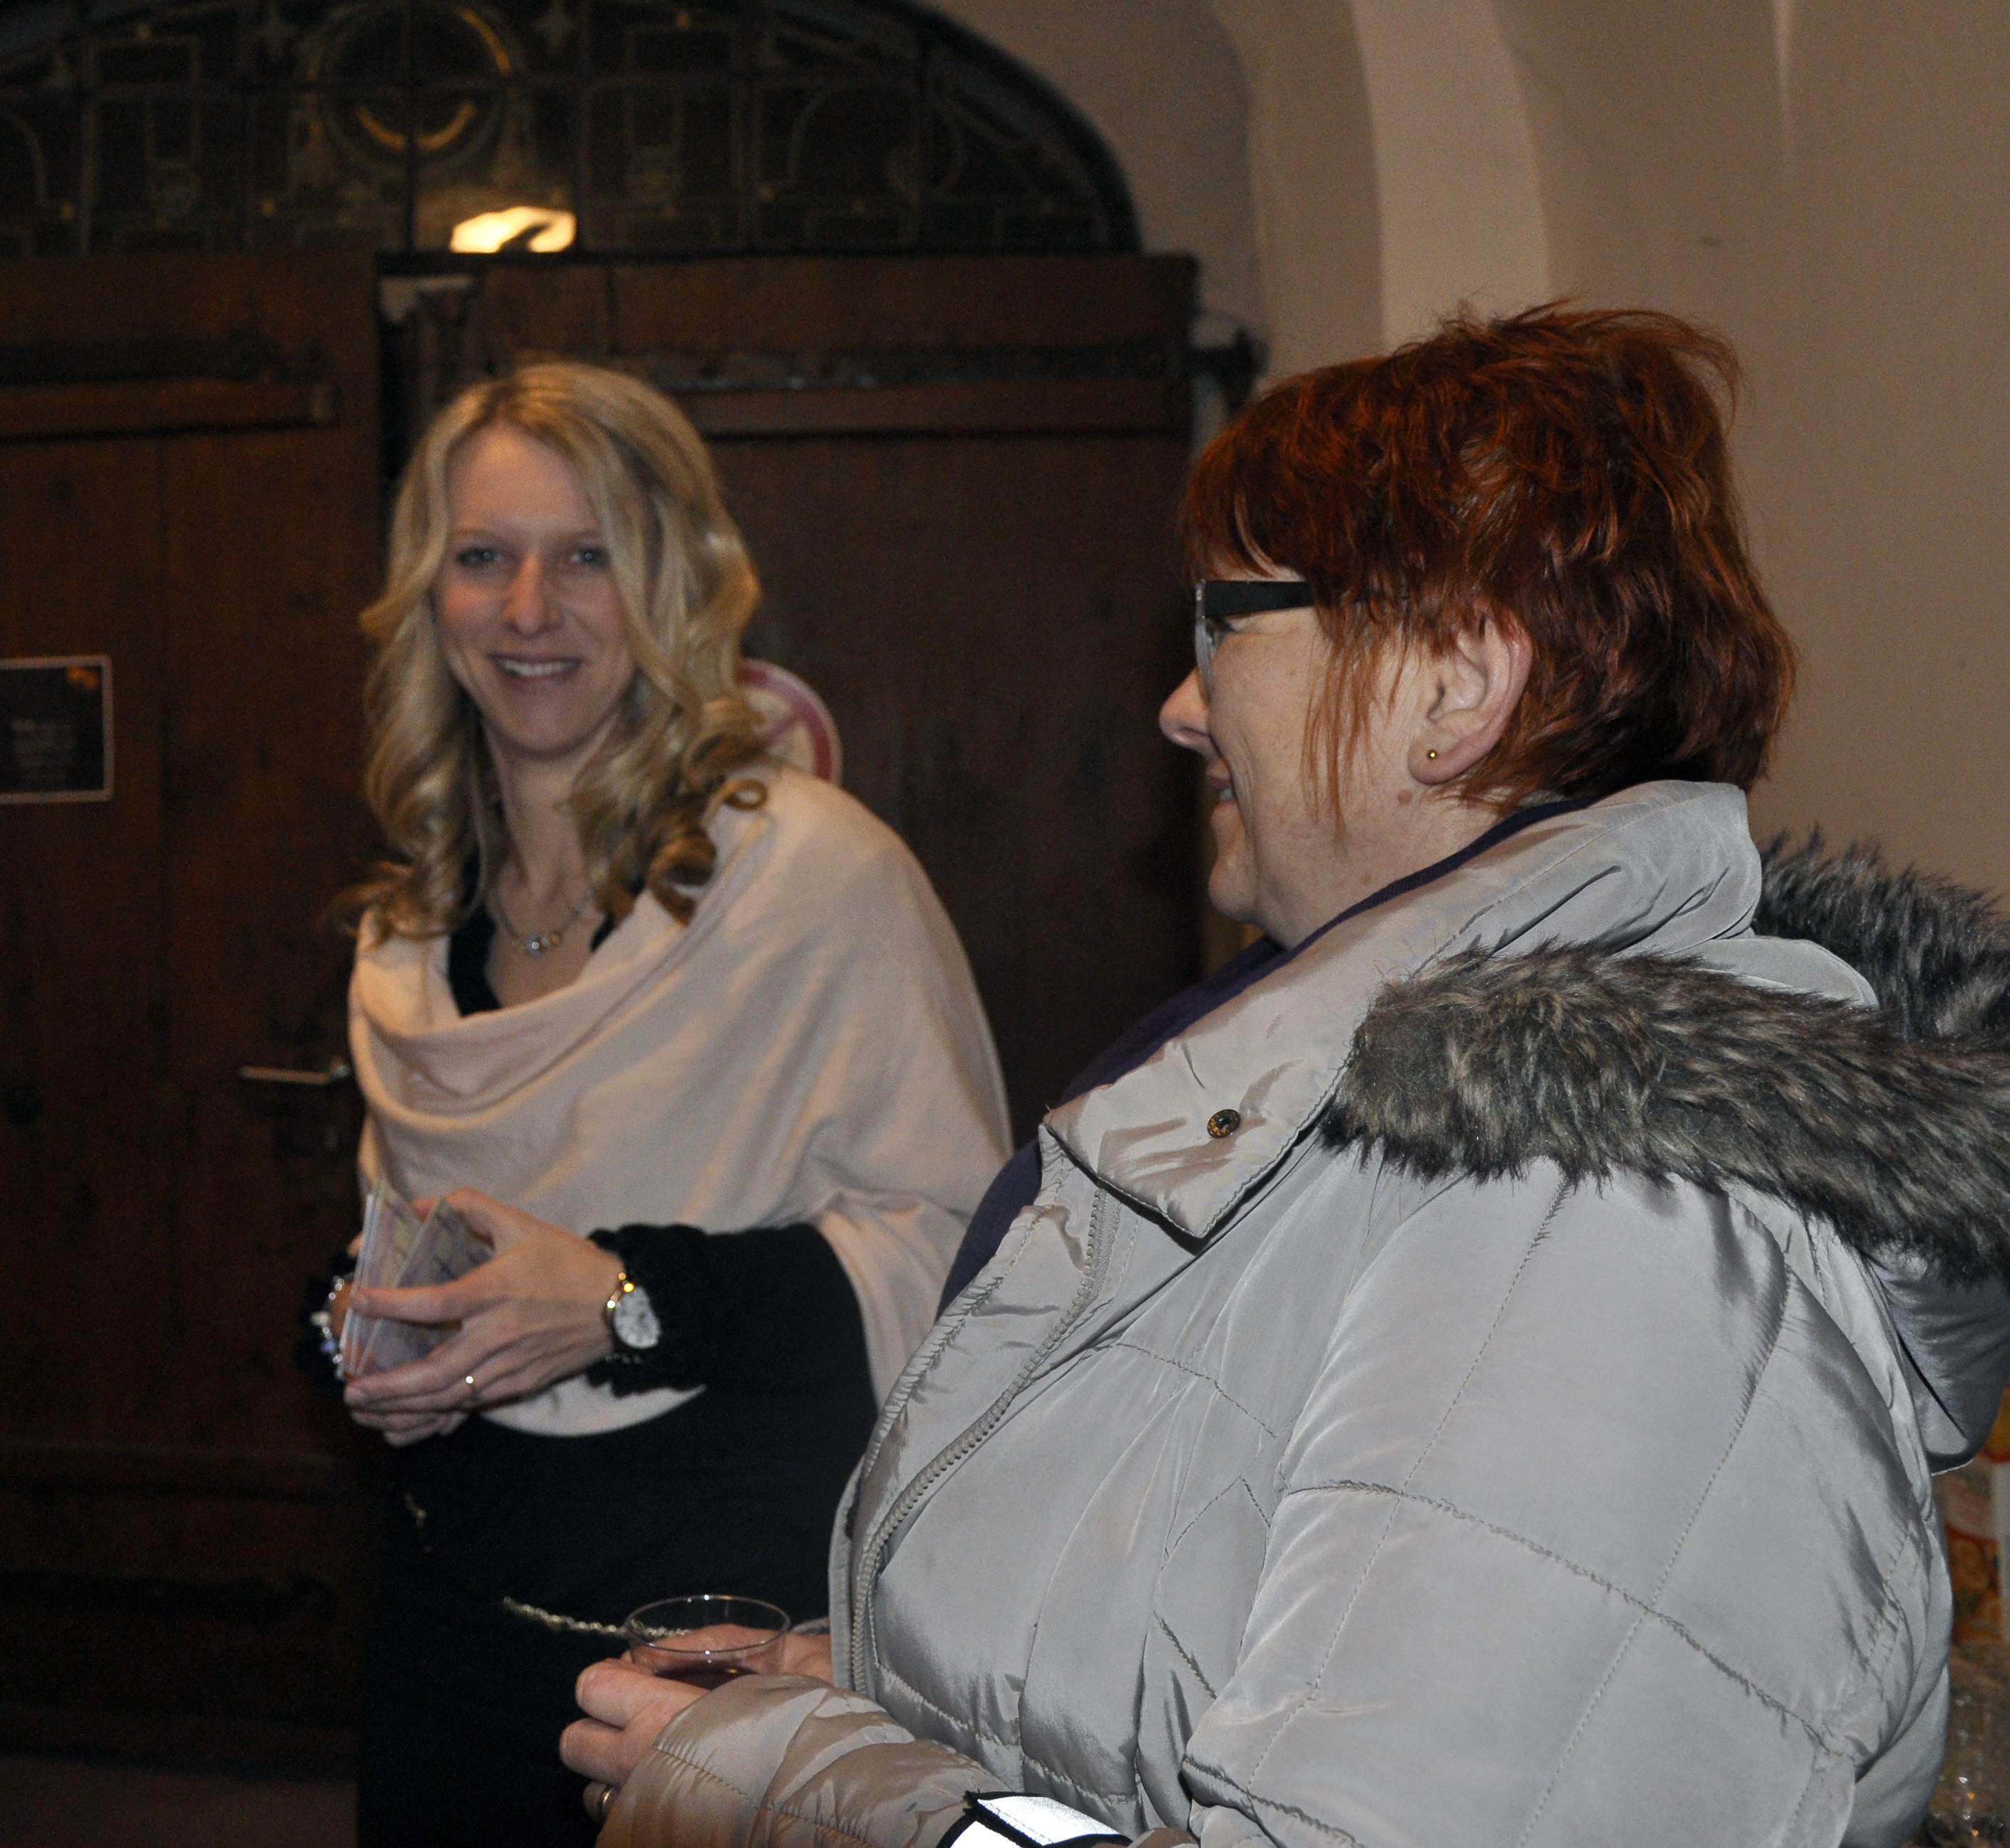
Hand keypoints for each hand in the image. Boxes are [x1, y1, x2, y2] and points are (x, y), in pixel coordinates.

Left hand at [341, 1189, 620, 1437]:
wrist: (623, 1305)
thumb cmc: (568, 1262)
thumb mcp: (521, 1225)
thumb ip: (470, 1208)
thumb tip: (419, 1206)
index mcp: (498, 1289)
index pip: (436, 1301)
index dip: (393, 1304)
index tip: (360, 1301)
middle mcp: (501, 1332)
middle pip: (436, 1370)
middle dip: (388, 1386)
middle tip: (351, 1387)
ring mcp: (512, 1363)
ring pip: (449, 1396)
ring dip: (404, 1407)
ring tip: (368, 1409)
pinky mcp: (522, 1383)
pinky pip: (472, 1406)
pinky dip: (436, 1415)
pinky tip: (408, 1419)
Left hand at [562, 1631, 833, 1819]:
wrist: (846, 1791)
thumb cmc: (815, 1717)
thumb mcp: (776, 1656)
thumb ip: (714, 1645)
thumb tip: (655, 1651)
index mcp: (663, 1718)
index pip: (595, 1687)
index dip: (611, 1677)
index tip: (636, 1678)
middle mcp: (644, 1768)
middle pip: (575, 1744)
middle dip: (597, 1725)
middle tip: (640, 1718)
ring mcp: (649, 1811)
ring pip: (592, 1790)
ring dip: (615, 1771)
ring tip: (662, 1760)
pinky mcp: (660, 1838)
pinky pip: (624, 1818)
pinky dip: (640, 1802)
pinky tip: (678, 1792)